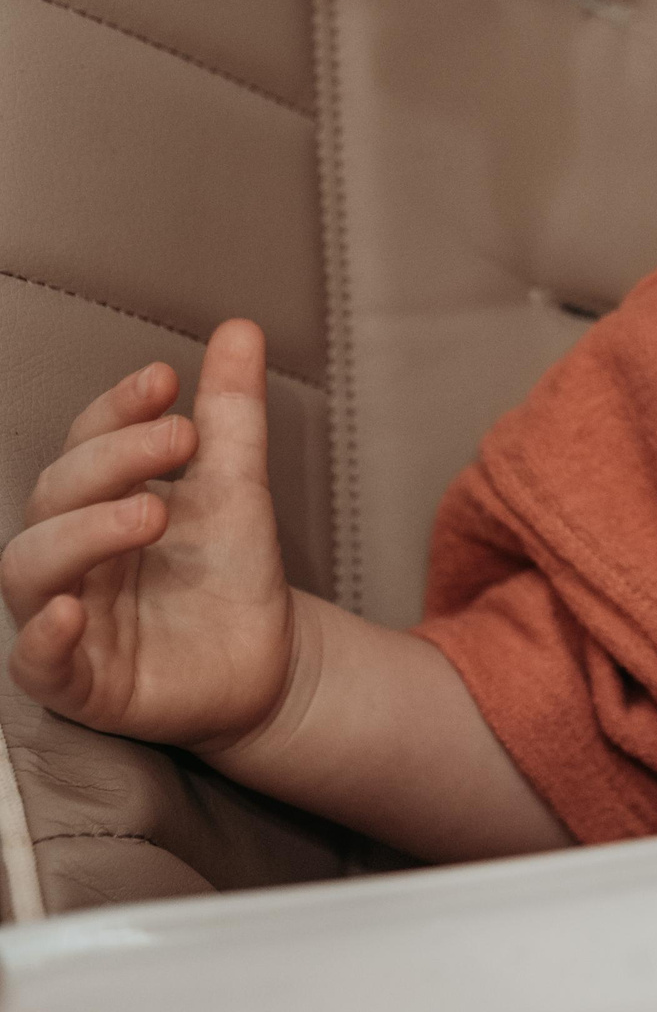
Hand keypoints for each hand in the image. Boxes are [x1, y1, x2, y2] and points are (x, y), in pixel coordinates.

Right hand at [3, 321, 296, 753]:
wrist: (270, 662)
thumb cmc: (230, 573)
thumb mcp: (237, 488)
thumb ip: (233, 414)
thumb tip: (240, 327)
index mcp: (96, 503)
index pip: (86, 443)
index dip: (117, 409)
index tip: (168, 379)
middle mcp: (68, 556)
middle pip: (55, 496)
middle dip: (110, 461)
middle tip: (179, 437)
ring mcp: (66, 619)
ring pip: (31, 569)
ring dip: (83, 532)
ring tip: (150, 511)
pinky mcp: (79, 684)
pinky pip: (38, 663)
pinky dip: (46, 636)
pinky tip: (72, 611)